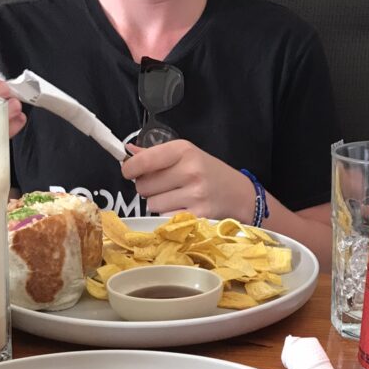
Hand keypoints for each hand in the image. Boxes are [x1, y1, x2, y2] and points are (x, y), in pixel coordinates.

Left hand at [121, 140, 254, 220]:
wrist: (239, 195)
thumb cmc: (209, 173)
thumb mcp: (187, 156)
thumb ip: (156, 155)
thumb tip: (128, 152)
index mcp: (184, 151)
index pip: (145, 160)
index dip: (130, 168)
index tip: (129, 171)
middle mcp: (190, 171)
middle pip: (143, 185)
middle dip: (148, 187)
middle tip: (164, 186)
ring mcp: (195, 195)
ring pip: (152, 204)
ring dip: (158, 203)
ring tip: (176, 197)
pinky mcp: (197, 216)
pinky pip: (164, 218)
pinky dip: (168, 215)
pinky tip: (182, 208)